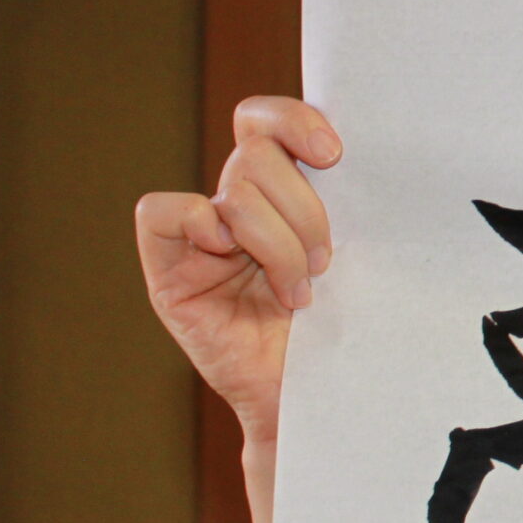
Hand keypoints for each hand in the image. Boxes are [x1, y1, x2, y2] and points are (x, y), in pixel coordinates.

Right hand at [135, 96, 339, 442]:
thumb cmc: (345, 330)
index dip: (294, 120)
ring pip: (234, 193)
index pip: (265, 120)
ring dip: (278, 244)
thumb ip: (343, 204)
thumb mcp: (357, 257)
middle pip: (256, 154)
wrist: (317, 402)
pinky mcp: (168, 275)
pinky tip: (241, 274)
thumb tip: (349, 151)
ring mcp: (200, 240)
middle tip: (325, 263)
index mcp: (281, 192)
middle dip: (303, 209)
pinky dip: (204, 229)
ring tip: (299, 291)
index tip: (334, 155)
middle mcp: (236, 207)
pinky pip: (165, 213)